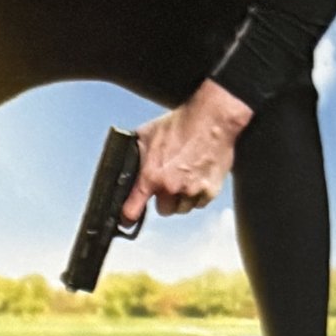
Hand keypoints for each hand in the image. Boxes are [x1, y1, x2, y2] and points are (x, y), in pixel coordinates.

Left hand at [126, 80, 250, 220]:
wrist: (214, 116)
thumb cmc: (180, 123)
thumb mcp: (146, 136)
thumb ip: (132, 155)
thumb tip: (121, 167)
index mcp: (150, 177)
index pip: (131, 212)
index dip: (127, 218)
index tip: (128, 220)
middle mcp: (170, 187)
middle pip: (163, 210)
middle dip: (165, 199)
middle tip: (170, 182)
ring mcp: (191, 190)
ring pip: (182, 208)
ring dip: (182, 198)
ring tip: (186, 177)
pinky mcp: (210, 190)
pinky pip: (199, 203)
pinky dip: (199, 195)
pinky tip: (198, 177)